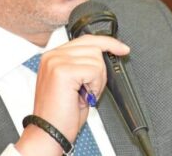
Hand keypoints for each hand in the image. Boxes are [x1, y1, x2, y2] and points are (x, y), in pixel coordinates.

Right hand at [16, 35, 129, 155]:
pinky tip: (84, 95)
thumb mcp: (74, 84)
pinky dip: (95, 85)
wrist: (49, 132)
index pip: (85, 40)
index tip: (122, 48)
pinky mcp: (63, 71)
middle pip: (93, 46)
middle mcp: (52, 56)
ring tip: (84, 94)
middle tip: (91, 89)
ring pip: (96, 58)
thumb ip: (82, 65)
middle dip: (100, 70)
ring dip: (97, 80)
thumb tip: (102, 56)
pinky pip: (94, 70)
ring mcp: (56, 61)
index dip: (107, 43)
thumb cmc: (61, 114)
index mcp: (53, 56)